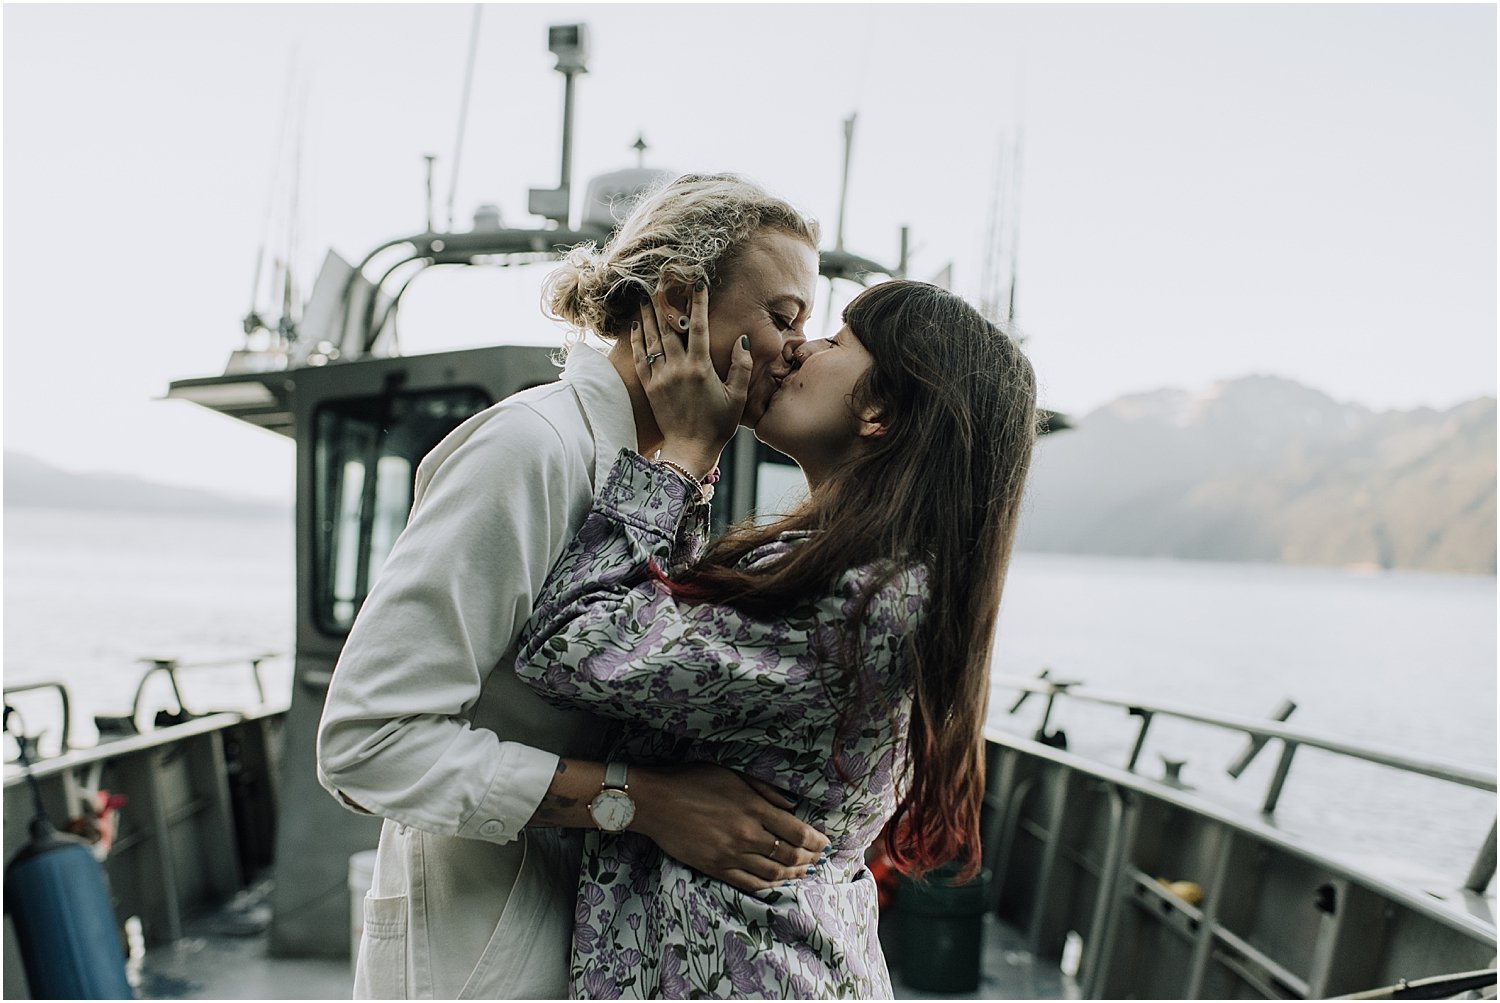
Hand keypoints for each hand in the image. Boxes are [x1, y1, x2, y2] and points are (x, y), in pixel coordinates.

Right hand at [630, 762, 829, 892]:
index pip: (797, 832)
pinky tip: (777, 883)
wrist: (654, 802)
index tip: (825, 843)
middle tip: (818, 859)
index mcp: (753, 808)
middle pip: (789, 855)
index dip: (816, 841)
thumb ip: (765, 791)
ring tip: (802, 872)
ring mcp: (730, 855)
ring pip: (772, 873)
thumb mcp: (732, 775)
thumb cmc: (692, 781)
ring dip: (792, 874)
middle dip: (809, 859)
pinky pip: (748, 883)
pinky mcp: (715, 868)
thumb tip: (792, 807)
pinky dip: (768, 886)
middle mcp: (746, 835)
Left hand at [632, 283, 749, 477]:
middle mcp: (677, 368)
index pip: (698, 326)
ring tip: (646, 296)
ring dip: (649, 315)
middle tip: (662, 281)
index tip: (697, 283)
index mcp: (700, 367)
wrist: (690, 450)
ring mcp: (660, 377)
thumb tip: (741, 340)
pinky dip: (637, 339)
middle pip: (669, 327)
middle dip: (666, 302)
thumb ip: (741, 367)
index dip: (698, 302)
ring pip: (652, 339)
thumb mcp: (738, 397)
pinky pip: (640, 358)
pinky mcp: (649, 388)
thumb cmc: (718, 425)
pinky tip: (637, 325)